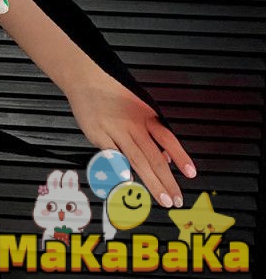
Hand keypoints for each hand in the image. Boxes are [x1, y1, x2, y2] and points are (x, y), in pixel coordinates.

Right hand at [67, 76, 196, 208]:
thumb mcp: (140, 107)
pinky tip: (127, 182)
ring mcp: (115, 131)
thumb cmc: (113, 93)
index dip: (180, 156)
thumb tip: (166, 157)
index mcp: (146, 117)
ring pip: (136, 160)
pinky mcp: (98, 135)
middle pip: (154, 157)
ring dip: (151, 182)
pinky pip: (111, 156)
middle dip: (167, 181)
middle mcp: (133, 125)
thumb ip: (153, 132)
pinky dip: (120, 169)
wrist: (87, 79)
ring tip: (161, 198)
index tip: (191, 173)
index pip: (168, 138)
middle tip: (176, 199)